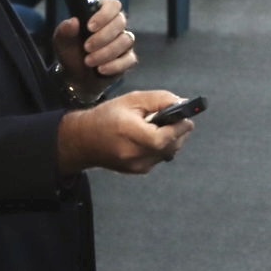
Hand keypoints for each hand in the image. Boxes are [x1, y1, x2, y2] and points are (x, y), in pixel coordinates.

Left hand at [54, 0, 137, 88]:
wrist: (74, 76)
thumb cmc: (71, 52)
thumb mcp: (62, 41)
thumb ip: (65, 30)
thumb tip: (73, 22)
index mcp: (100, 15)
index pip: (112, 5)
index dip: (104, 14)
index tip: (90, 27)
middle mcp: (115, 26)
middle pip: (120, 22)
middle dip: (103, 36)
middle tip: (86, 47)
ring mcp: (123, 42)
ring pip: (126, 40)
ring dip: (107, 52)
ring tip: (89, 61)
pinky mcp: (128, 59)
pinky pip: (129, 59)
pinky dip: (115, 65)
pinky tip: (101, 69)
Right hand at [56, 90, 193, 174]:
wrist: (84, 140)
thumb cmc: (107, 116)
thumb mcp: (132, 99)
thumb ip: (159, 100)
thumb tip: (183, 103)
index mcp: (129, 132)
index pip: (162, 138)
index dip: (178, 128)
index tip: (186, 118)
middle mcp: (133, 153)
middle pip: (170, 146)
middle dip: (179, 132)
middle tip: (176, 119)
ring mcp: (136, 165)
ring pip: (168, 153)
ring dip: (171, 139)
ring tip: (159, 127)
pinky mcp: (138, 171)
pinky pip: (160, 157)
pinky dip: (162, 147)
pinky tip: (150, 138)